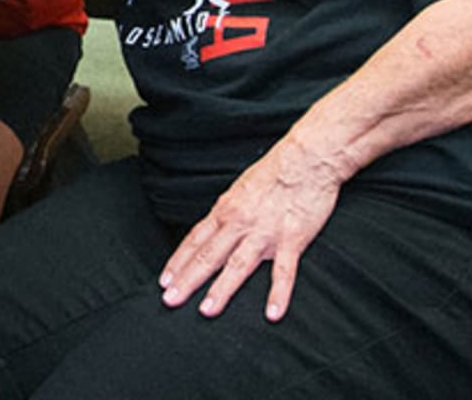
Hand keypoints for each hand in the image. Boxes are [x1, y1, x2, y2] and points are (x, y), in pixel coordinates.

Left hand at [158, 140, 341, 321]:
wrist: (306, 158)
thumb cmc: (275, 171)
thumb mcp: (241, 189)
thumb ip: (229, 211)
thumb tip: (215, 228)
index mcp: (226, 210)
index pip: (195, 240)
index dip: (178, 262)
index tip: (165, 281)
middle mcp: (240, 223)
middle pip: (208, 255)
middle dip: (187, 280)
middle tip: (170, 300)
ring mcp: (265, 232)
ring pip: (237, 265)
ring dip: (221, 289)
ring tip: (206, 310)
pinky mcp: (292, 239)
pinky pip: (284, 271)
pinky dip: (278, 294)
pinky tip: (272, 314)